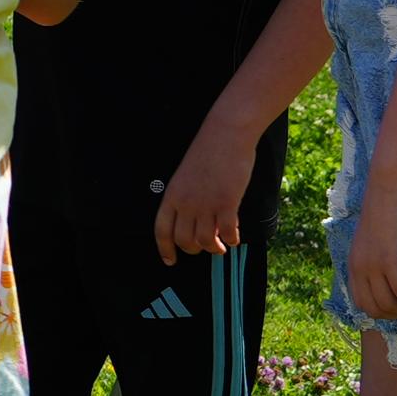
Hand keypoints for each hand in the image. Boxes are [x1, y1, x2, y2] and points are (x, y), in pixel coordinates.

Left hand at [152, 111, 262, 259]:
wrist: (225, 135)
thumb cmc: (207, 152)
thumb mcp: (185, 176)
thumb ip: (186, 198)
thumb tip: (193, 220)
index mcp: (171, 196)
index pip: (161, 231)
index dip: (165, 249)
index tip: (170, 261)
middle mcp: (186, 203)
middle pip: (184, 240)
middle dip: (193, 250)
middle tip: (205, 248)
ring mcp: (206, 204)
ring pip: (206, 241)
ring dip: (214, 248)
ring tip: (221, 247)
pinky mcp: (227, 202)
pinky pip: (228, 232)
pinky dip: (232, 240)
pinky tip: (234, 239)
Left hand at [344, 163, 396, 324]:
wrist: (390, 183)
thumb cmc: (389, 206)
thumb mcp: (377, 238)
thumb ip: (378, 257)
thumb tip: (391, 276)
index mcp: (353, 263)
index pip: (360, 304)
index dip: (382, 312)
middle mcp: (359, 267)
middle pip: (374, 310)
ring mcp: (373, 264)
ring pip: (389, 304)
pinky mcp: (391, 258)